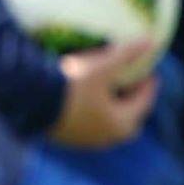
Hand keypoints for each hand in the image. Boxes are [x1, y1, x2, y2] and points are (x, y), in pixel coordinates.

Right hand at [41, 36, 160, 151]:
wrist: (32, 102)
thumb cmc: (72, 85)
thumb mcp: (101, 67)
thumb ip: (126, 55)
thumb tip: (151, 42)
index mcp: (121, 123)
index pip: (144, 103)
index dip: (148, 86)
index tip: (149, 72)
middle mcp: (107, 138)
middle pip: (130, 121)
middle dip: (133, 103)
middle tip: (132, 84)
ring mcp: (87, 141)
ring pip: (109, 126)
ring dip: (114, 110)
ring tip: (110, 90)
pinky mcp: (70, 140)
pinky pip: (91, 127)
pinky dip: (96, 115)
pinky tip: (88, 101)